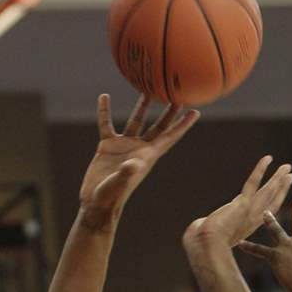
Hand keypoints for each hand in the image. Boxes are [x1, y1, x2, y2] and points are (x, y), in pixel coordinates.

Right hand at [78, 93, 199, 223]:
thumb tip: (131, 164)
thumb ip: (126, 174)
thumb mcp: (119, 184)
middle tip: (178, 94)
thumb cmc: (110, 197)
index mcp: (148, 156)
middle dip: (169, 112)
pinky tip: (104, 97)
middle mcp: (139, 149)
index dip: (183, 125)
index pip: (170, 137)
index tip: (195, 111)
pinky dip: (105, 111)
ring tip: (148, 89)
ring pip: (136, 121)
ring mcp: (124, 147)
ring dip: (142, 106)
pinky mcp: (108, 146)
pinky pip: (107, 124)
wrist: (96, 203)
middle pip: (159, 127)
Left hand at [184, 155, 291, 250]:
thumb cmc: (206, 242)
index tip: (281, 189)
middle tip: (290, 174)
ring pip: (268, 191)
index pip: (267, 210)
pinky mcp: (242, 204)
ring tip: (287, 166)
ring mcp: (249, 211)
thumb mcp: (215, 231)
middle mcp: (253, 219)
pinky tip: (267, 158)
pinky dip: (260, 169)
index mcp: (249, 225)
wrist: (207, 246)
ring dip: (278, 177)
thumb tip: (207, 218)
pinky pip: (253, 183)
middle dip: (282, 186)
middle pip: (272, 199)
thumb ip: (216, 222)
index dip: (276, 198)